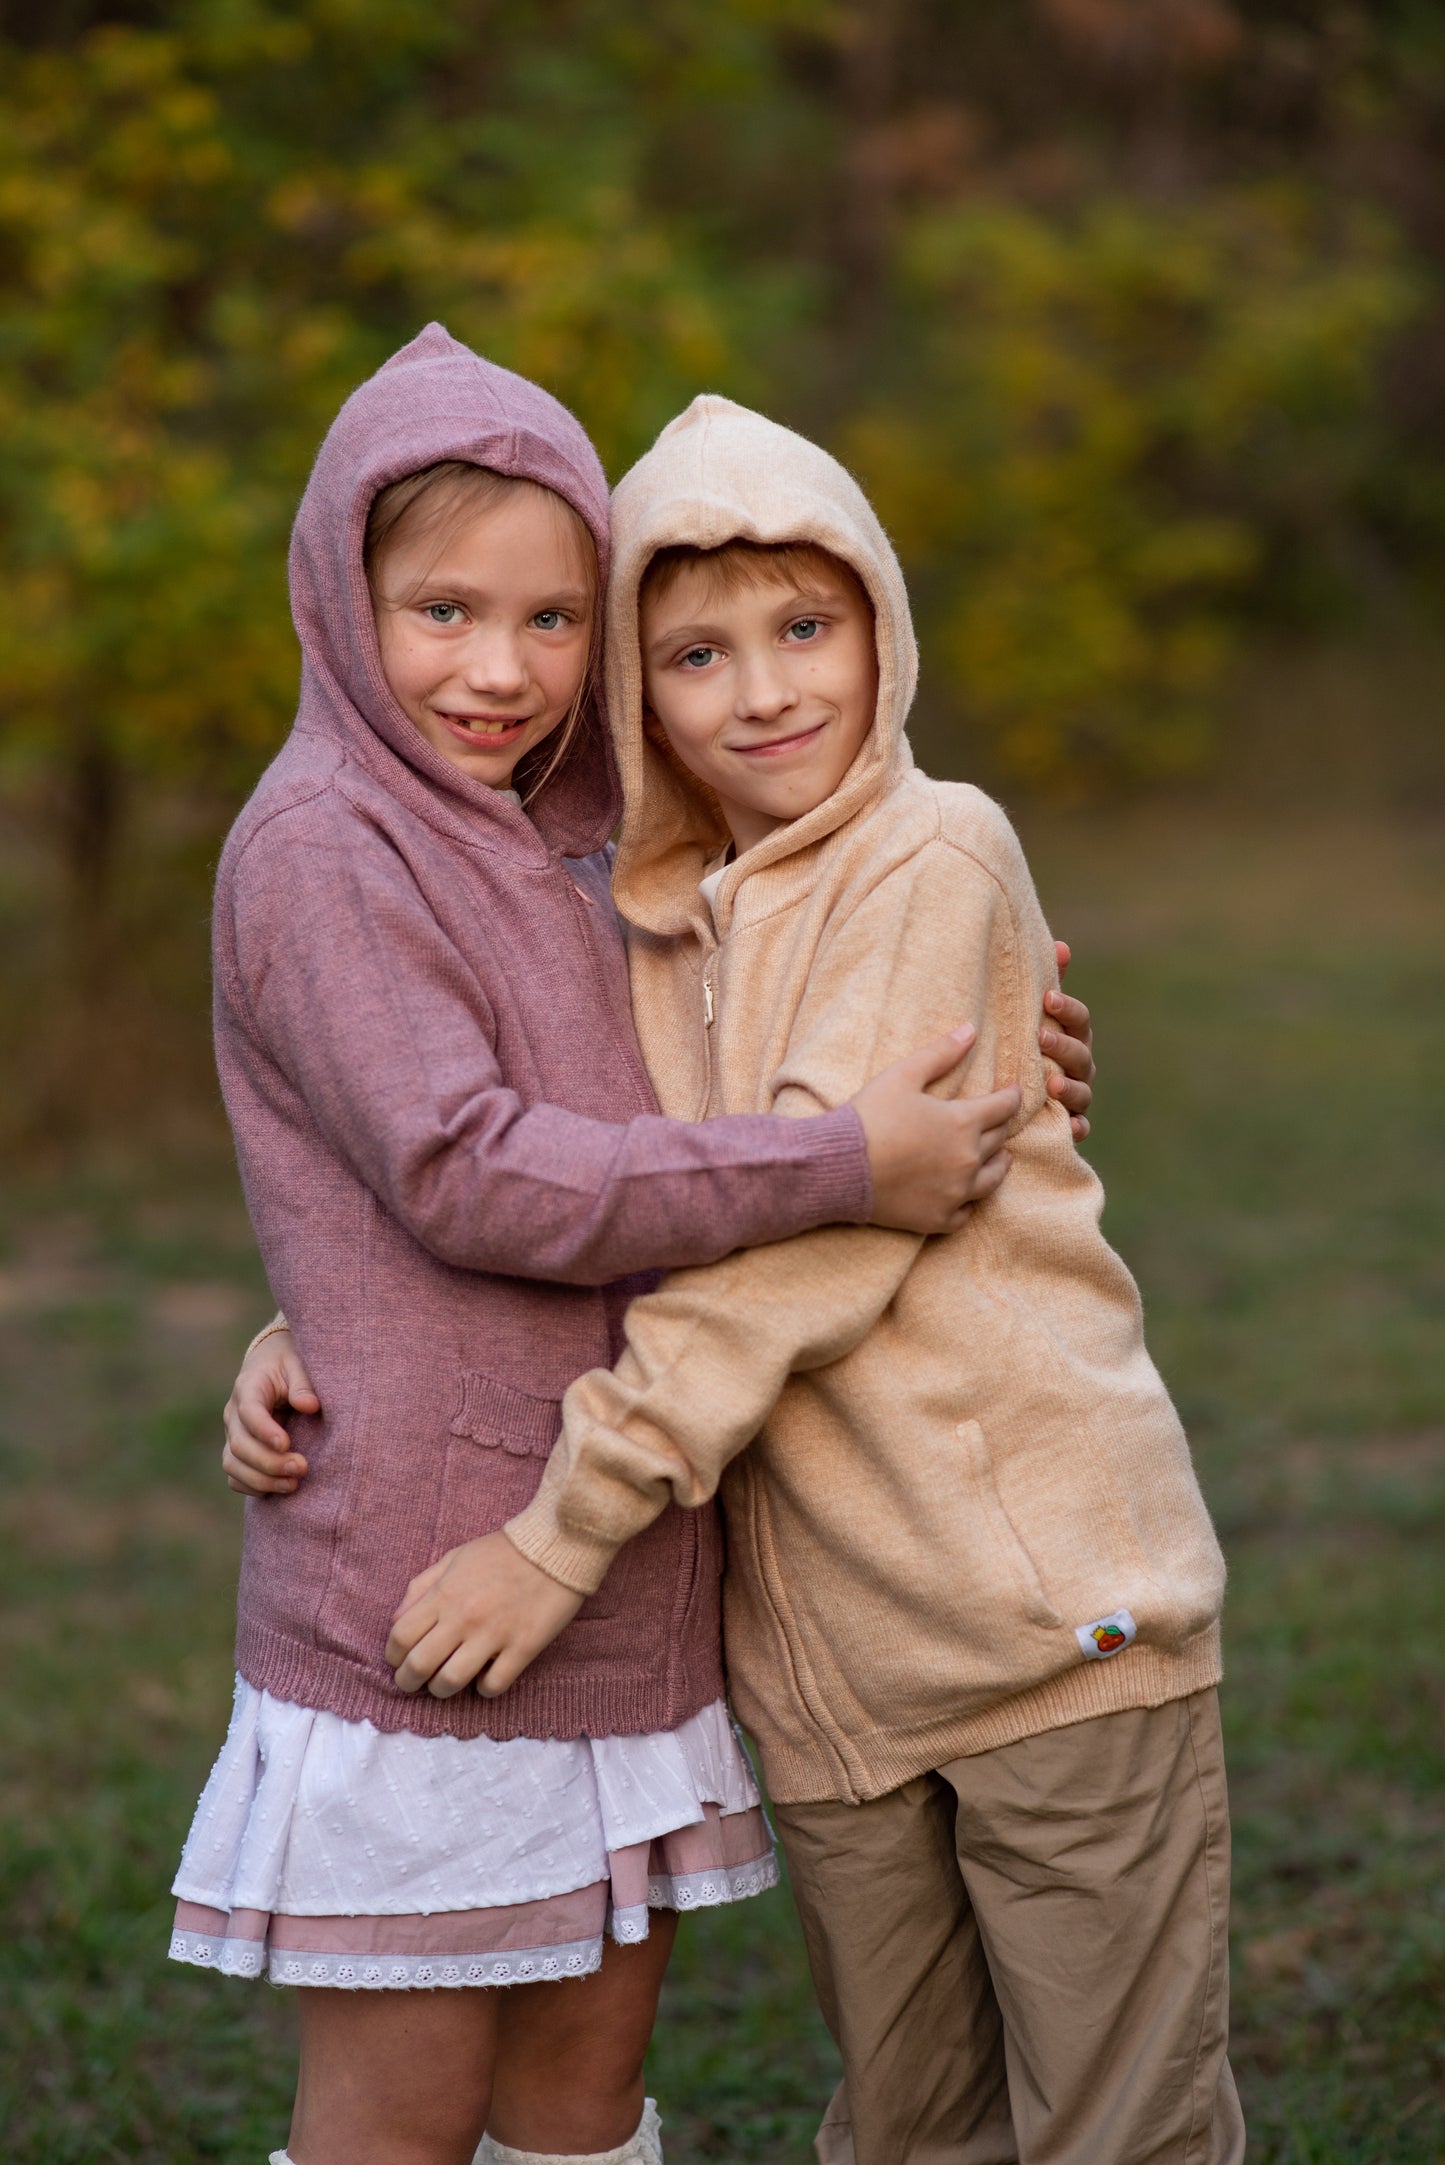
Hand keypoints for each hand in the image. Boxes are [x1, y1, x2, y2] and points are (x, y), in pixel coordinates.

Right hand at [221, 1329, 318, 1495]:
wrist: (272, 1366)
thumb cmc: (289, 1363)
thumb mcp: (298, 1363)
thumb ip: (303, 1383)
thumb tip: (309, 1405)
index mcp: (249, 1387)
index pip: (249, 1412)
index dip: (264, 1431)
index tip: (287, 1444)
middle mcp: (234, 1413)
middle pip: (240, 1444)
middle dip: (269, 1462)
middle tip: (302, 1468)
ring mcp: (233, 1434)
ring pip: (233, 1465)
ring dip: (262, 1480)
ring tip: (294, 1484)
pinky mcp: (237, 1451)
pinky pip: (234, 1476)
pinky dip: (252, 1487)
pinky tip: (279, 1489)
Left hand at [386, 1532, 583, 1698]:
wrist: (555, 1547)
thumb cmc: (502, 1552)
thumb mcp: (454, 1558)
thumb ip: (421, 1587)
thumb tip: (396, 1620)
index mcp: (444, 1594)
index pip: (400, 1637)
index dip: (393, 1656)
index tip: (399, 1660)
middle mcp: (464, 1617)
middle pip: (419, 1666)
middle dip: (408, 1682)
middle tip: (413, 1682)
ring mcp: (494, 1635)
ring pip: (450, 1682)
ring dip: (441, 1689)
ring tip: (445, 1683)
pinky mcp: (523, 1648)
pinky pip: (493, 1685)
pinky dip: (483, 1688)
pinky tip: (484, 1677)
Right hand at [852, 1025, 1020, 1235]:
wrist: (838, 1167)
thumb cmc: (869, 1116)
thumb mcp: (903, 1075)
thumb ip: (940, 1053)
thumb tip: (971, 1030)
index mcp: (963, 1122)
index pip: (1003, 1107)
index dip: (1011, 1096)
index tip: (1013, 1091)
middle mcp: (967, 1160)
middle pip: (998, 1140)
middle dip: (1000, 1126)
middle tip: (999, 1119)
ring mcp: (955, 1193)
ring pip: (993, 1179)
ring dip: (999, 1164)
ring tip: (1001, 1158)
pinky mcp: (939, 1218)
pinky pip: (967, 1212)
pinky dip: (970, 1201)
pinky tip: (967, 1194)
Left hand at [1042, 941, 1094, 1139]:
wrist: (1014, 1096)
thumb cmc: (1028, 1046)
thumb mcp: (1035, 1015)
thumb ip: (1049, 983)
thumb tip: (1060, 946)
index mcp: (1074, 1036)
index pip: (1079, 1019)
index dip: (1067, 1008)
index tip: (1046, 998)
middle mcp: (1081, 1065)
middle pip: (1081, 1054)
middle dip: (1063, 1045)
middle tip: (1040, 1038)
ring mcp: (1078, 1096)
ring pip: (1082, 1092)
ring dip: (1070, 1087)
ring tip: (1051, 1083)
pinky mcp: (1071, 1124)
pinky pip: (1080, 1128)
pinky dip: (1077, 1127)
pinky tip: (1070, 1126)